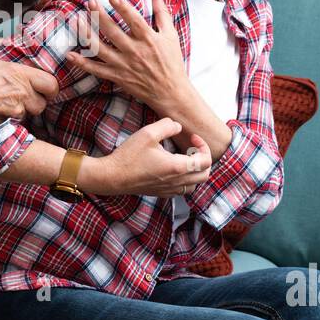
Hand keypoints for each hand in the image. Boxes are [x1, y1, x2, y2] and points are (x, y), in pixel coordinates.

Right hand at [0, 38, 59, 136]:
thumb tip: (6, 41)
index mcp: (20, 75)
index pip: (51, 85)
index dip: (49, 86)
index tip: (43, 85)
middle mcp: (21, 95)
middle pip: (42, 103)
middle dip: (36, 100)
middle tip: (25, 94)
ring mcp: (13, 112)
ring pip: (28, 114)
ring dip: (23, 109)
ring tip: (9, 101)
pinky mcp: (4, 124)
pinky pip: (15, 122)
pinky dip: (10, 117)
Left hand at [67, 0, 233, 159]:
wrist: (170, 92)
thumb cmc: (172, 62)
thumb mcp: (170, 35)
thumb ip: (162, 12)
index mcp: (148, 40)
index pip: (134, 21)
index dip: (123, 8)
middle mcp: (135, 52)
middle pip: (113, 32)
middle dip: (100, 16)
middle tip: (90, 3)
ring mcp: (123, 65)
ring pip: (101, 49)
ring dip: (87, 34)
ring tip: (77, 20)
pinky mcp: (116, 76)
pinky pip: (96, 70)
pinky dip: (82, 63)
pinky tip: (70, 54)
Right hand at [79, 118, 210, 196]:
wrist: (112, 176)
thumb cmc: (129, 156)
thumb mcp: (147, 133)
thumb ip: (167, 126)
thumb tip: (178, 127)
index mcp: (177, 167)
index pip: (206, 161)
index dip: (203, 146)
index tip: (192, 137)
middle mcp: (177, 181)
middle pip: (205, 174)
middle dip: (203, 158)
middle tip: (191, 148)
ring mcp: (170, 190)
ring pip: (195, 184)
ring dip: (195, 170)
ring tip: (184, 158)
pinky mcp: (162, 193)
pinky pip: (183, 189)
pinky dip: (186, 179)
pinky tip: (174, 168)